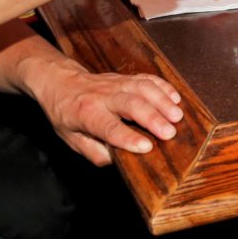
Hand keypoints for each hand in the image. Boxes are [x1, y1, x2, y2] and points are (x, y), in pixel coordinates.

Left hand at [35, 65, 183, 164]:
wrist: (60, 82)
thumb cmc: (66, 114)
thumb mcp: (71, 139)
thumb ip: (95, 152)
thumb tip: (118, 161)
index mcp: (86, 114)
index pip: (109, 127)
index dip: (128, 138)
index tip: (147, 147)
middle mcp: (103, 96)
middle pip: (130, 104)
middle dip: (152, 118)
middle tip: (170, 133)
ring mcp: (116, 83)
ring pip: (142, 88)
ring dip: (162, 100)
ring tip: (177, 115)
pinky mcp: (126, 77)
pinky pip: (146, 78)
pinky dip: (163, 86)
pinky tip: (176, 98)